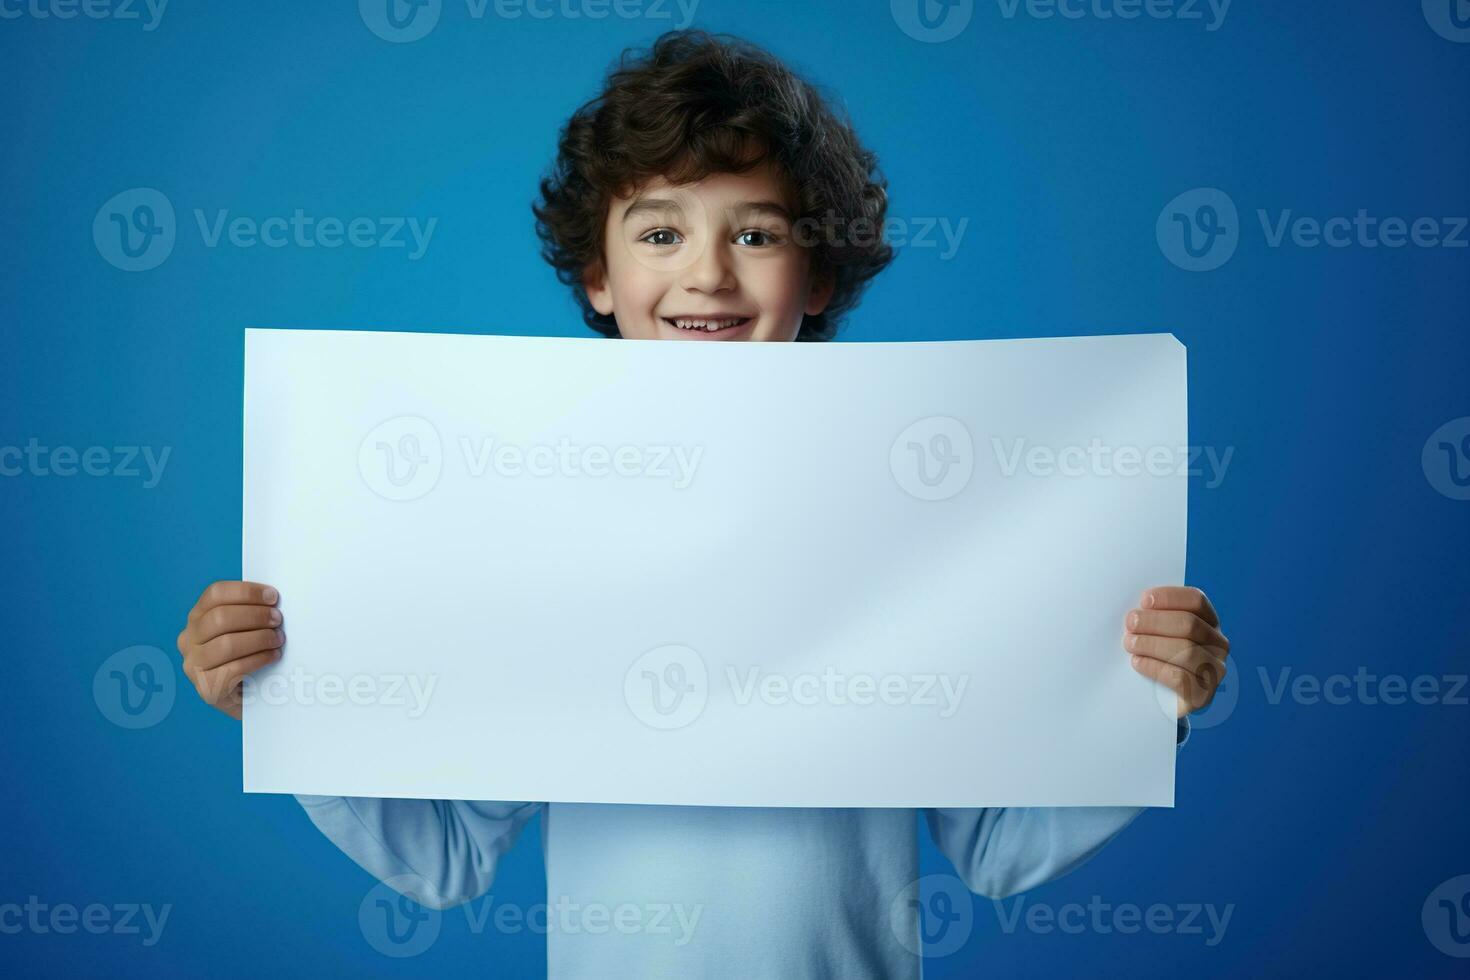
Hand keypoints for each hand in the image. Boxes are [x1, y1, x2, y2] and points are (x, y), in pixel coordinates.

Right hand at [176, 581, 283, 719]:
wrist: (248, 698)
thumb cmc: (249, 655)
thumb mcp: (243, 629)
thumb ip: (250, 611)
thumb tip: (273, 599)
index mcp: (197, 618)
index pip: (215, 594)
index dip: (246, 592)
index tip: (273, 596)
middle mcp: (188, 639)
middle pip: (220, 617)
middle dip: (255, 615)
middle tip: (278, 620)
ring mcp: (193, 665)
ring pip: (226, 643)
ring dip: (259, 638)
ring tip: (278, 639)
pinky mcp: (206, 688)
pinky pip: (233, 668)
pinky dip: (258, 659)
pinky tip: (273, 656)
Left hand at [1123, 586, 1229, 718]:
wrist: (1158, 698)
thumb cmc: (1156, 656)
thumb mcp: (1158, 632)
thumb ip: (1153, 616)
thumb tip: (1136, 609)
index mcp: (1208, 621)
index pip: (1197, 601)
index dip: (1170, 597)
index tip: (1144, 600)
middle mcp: (1218, 644)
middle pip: (1189, 624)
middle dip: (1155, 621)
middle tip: (1131, 623)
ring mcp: (1214, 669)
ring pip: (1186, 651)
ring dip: (1152, 644)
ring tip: (1130, 643)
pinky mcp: (1203, 694)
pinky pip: (1180, 677)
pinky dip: (1154, 667)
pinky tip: (1138, 662)